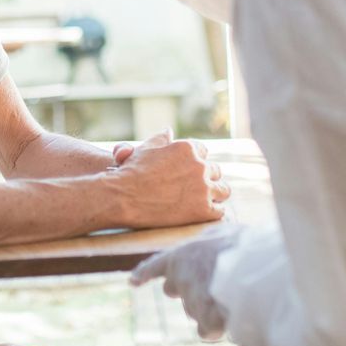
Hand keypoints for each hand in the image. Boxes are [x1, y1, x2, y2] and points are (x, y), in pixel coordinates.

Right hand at [107, 132, 229, 229]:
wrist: (122, 198)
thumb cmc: (130, 173)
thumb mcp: (145, 150)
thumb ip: (161, 140)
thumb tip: (169, 131)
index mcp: (188, 148)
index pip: (203, 152)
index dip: (196, 162)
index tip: (189, 172)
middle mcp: (200, 166)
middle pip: (215, 171)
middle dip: (206, 178)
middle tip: (195, 189)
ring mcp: (203, 188)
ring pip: (223, 190)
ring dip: (215, 194)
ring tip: (204, 201)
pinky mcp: (204, 210)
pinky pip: (220, 210)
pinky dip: (213, 212)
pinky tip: (203, 214)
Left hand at [130, 223, 242, 339]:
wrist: (258, 267)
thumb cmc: (247, 247)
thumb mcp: (224, 233)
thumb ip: (210, 240)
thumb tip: (207, 242)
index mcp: (182, 254)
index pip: (156, 265)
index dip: (144, 273)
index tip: (133, 281)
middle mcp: (180, 277)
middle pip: (173, 290)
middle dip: (187, 289)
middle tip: (210, 283)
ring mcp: (192, 300)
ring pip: (194, 311)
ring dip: (208, 307)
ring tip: (234, 295)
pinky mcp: (205, 319)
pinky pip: (206, 330)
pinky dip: (216, 327)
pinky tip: (229, 319)